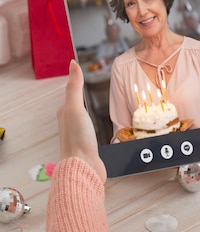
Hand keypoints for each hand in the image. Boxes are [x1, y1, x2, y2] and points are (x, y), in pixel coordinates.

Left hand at [56, 60, 106, 183]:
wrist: (84, 168)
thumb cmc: (77, 139)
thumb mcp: (75, 107)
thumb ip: (74, 86)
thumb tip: (72, 64)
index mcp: (64, 112)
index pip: (72, 93)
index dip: (78, 83)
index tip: (85, 74)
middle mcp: (70, 123)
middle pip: (77, 105)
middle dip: (84, 98)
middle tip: (93, 87)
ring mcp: (79, 134)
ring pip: (84, 118)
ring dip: (90, 112)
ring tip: (98, 106)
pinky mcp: (88, 145)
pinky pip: (92, 130)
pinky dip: (97, 125)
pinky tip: (102, 127)